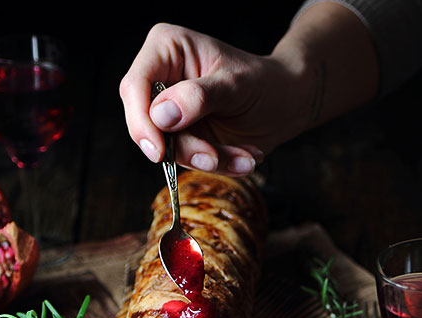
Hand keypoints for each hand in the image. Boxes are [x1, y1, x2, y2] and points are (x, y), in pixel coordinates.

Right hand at [119, 23, 310, 176]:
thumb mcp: (237, 84)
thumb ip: (199, 97)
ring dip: (207, 159)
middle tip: (213, 158)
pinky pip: (185, 160)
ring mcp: (168, 111)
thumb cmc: (265, 82)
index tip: (159, 151)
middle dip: (183, 147)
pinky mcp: (179, 136)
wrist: (287, 104)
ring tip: (244, 156)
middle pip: (145, 123)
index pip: (135, 86)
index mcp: (166, 49)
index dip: (141, 121)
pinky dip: (216, 164)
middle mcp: (160, 78)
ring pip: (166, 148)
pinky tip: (243, 156)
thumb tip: (161, 115)